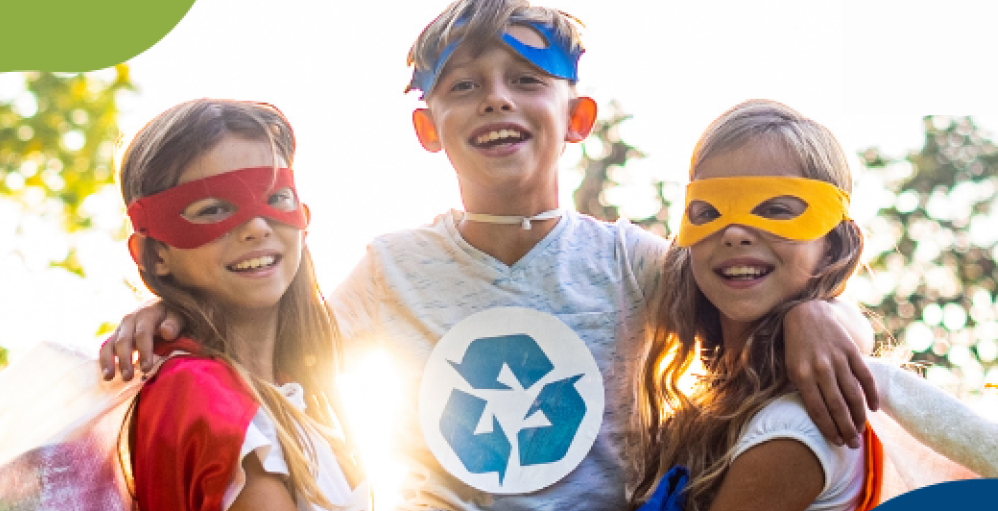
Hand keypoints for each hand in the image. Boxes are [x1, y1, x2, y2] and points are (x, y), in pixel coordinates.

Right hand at [98, 299, 182, 380]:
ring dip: (109, 362)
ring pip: (110, 344)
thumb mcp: (178, 316)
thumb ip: (174, 324)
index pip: (143, 333)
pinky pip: (106, 348)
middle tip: (128, 377)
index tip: (146, 368)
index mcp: (146, 314)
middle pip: (123, 341)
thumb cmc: (172, 316)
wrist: (162, 308)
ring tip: (109, 377)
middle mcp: (130, 320)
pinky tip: (107, 375)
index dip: (144, 351)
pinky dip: (105, 361)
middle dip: (125, 360)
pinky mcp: (116, 336)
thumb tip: (167, 332)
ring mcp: (121, 329)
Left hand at [784, 300, 877, 448]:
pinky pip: (865, 377)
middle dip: (845, 429)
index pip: (817, 409)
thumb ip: (803, 390)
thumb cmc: (796, 347)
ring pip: (853, 394)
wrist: (807, 314)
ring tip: (860, 432)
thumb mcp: (791, 368)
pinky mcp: (851, 351)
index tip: (836, 442)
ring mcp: (838, 359)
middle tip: (852, 445)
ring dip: (859, 416)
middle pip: (837, 406)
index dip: (828, 428)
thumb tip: (817, 416)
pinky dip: (871, 394)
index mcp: (801, 375)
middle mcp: (821, 368)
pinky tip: (873, 408)